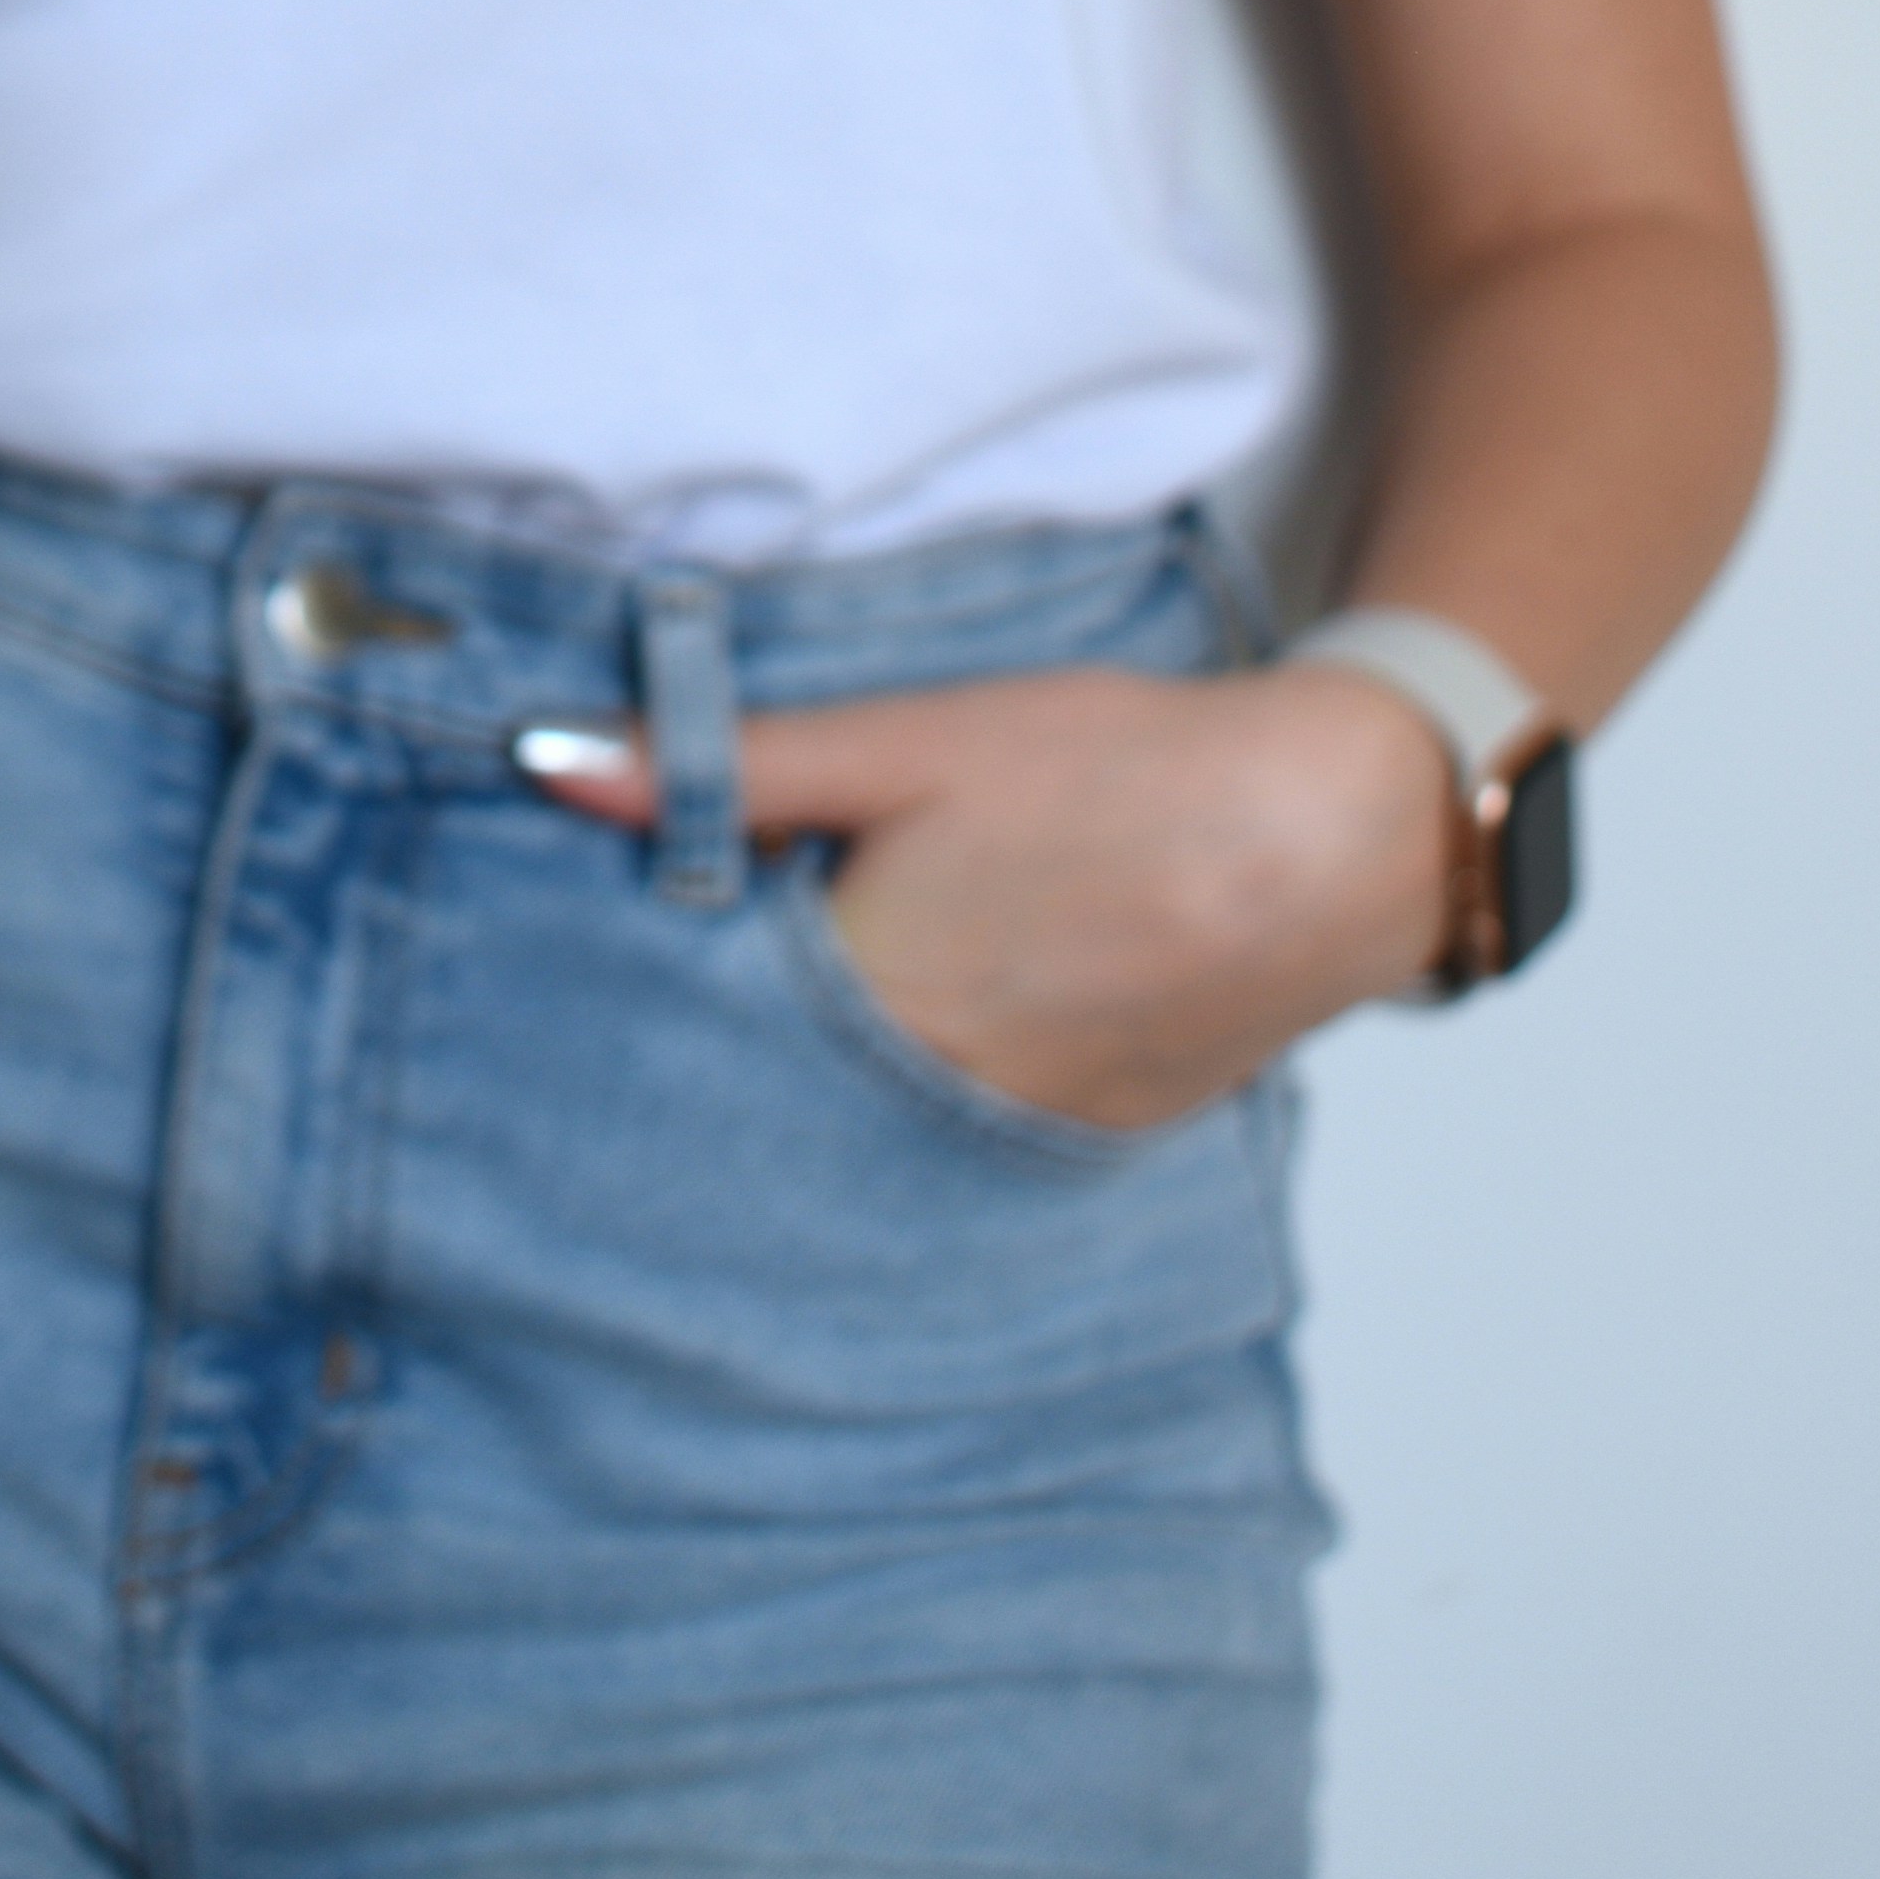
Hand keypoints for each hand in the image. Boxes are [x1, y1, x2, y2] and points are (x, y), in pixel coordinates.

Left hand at [522, 662, 1458, 1130]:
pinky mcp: (1083, 1140)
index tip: (603, 951)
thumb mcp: (905, 738)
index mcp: (863, 999)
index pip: (692, 1035)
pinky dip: (930, 1082)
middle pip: (774, 1091)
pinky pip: (962, 1129)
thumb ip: (728, 765)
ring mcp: (1013, 1136)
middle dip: (728, 1038)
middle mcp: (928, 1101)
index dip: (644, 991)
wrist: (1327, 837)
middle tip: (709, 967)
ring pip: (867, 1118)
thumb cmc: (1118, 771)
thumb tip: (552, 765)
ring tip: (841, 979)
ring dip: (831, 1070)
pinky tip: (950, 1004)